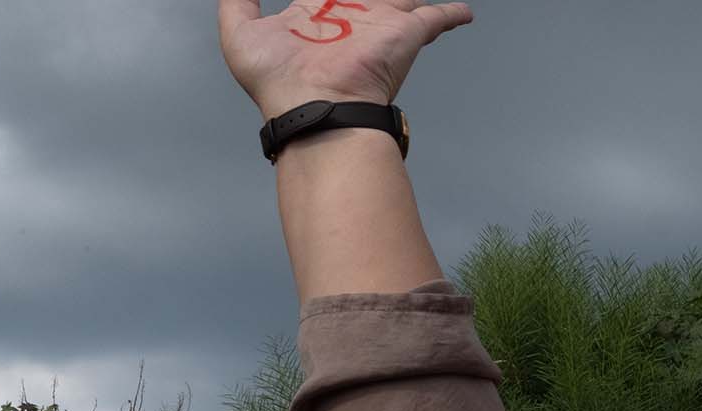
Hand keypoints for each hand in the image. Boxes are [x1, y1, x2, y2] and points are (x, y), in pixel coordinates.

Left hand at [219, 0, 474, 117]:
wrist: (314, 108)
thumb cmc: (278, 83)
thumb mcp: (240, 35)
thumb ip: (236, 4)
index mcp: (314, 16)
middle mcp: (349, 20)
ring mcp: (378, 27)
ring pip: (402, 1)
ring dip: (410, 0)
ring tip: (413, 0)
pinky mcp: (404, 35)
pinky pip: (435, 18)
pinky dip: (450, 14)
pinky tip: (464, 13)